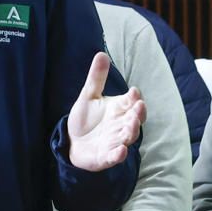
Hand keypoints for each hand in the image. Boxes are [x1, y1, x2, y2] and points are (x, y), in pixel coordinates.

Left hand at [66, 52, 146, 171]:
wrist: (73, 142)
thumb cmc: (86, 119)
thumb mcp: (89, 95)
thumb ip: (97, 77)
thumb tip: (101, 53)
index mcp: (120, 109)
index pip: (132, 102)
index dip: (134, 98)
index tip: (133, 92)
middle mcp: (121, 125)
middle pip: (135, 119)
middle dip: (138, 113)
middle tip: (138, 106)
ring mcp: (116, 141)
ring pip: (129, 136)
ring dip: (132, 131)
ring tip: (132, 124)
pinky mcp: (107, 156)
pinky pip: (115, 156)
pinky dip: (119, 154)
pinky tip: (122, 151)